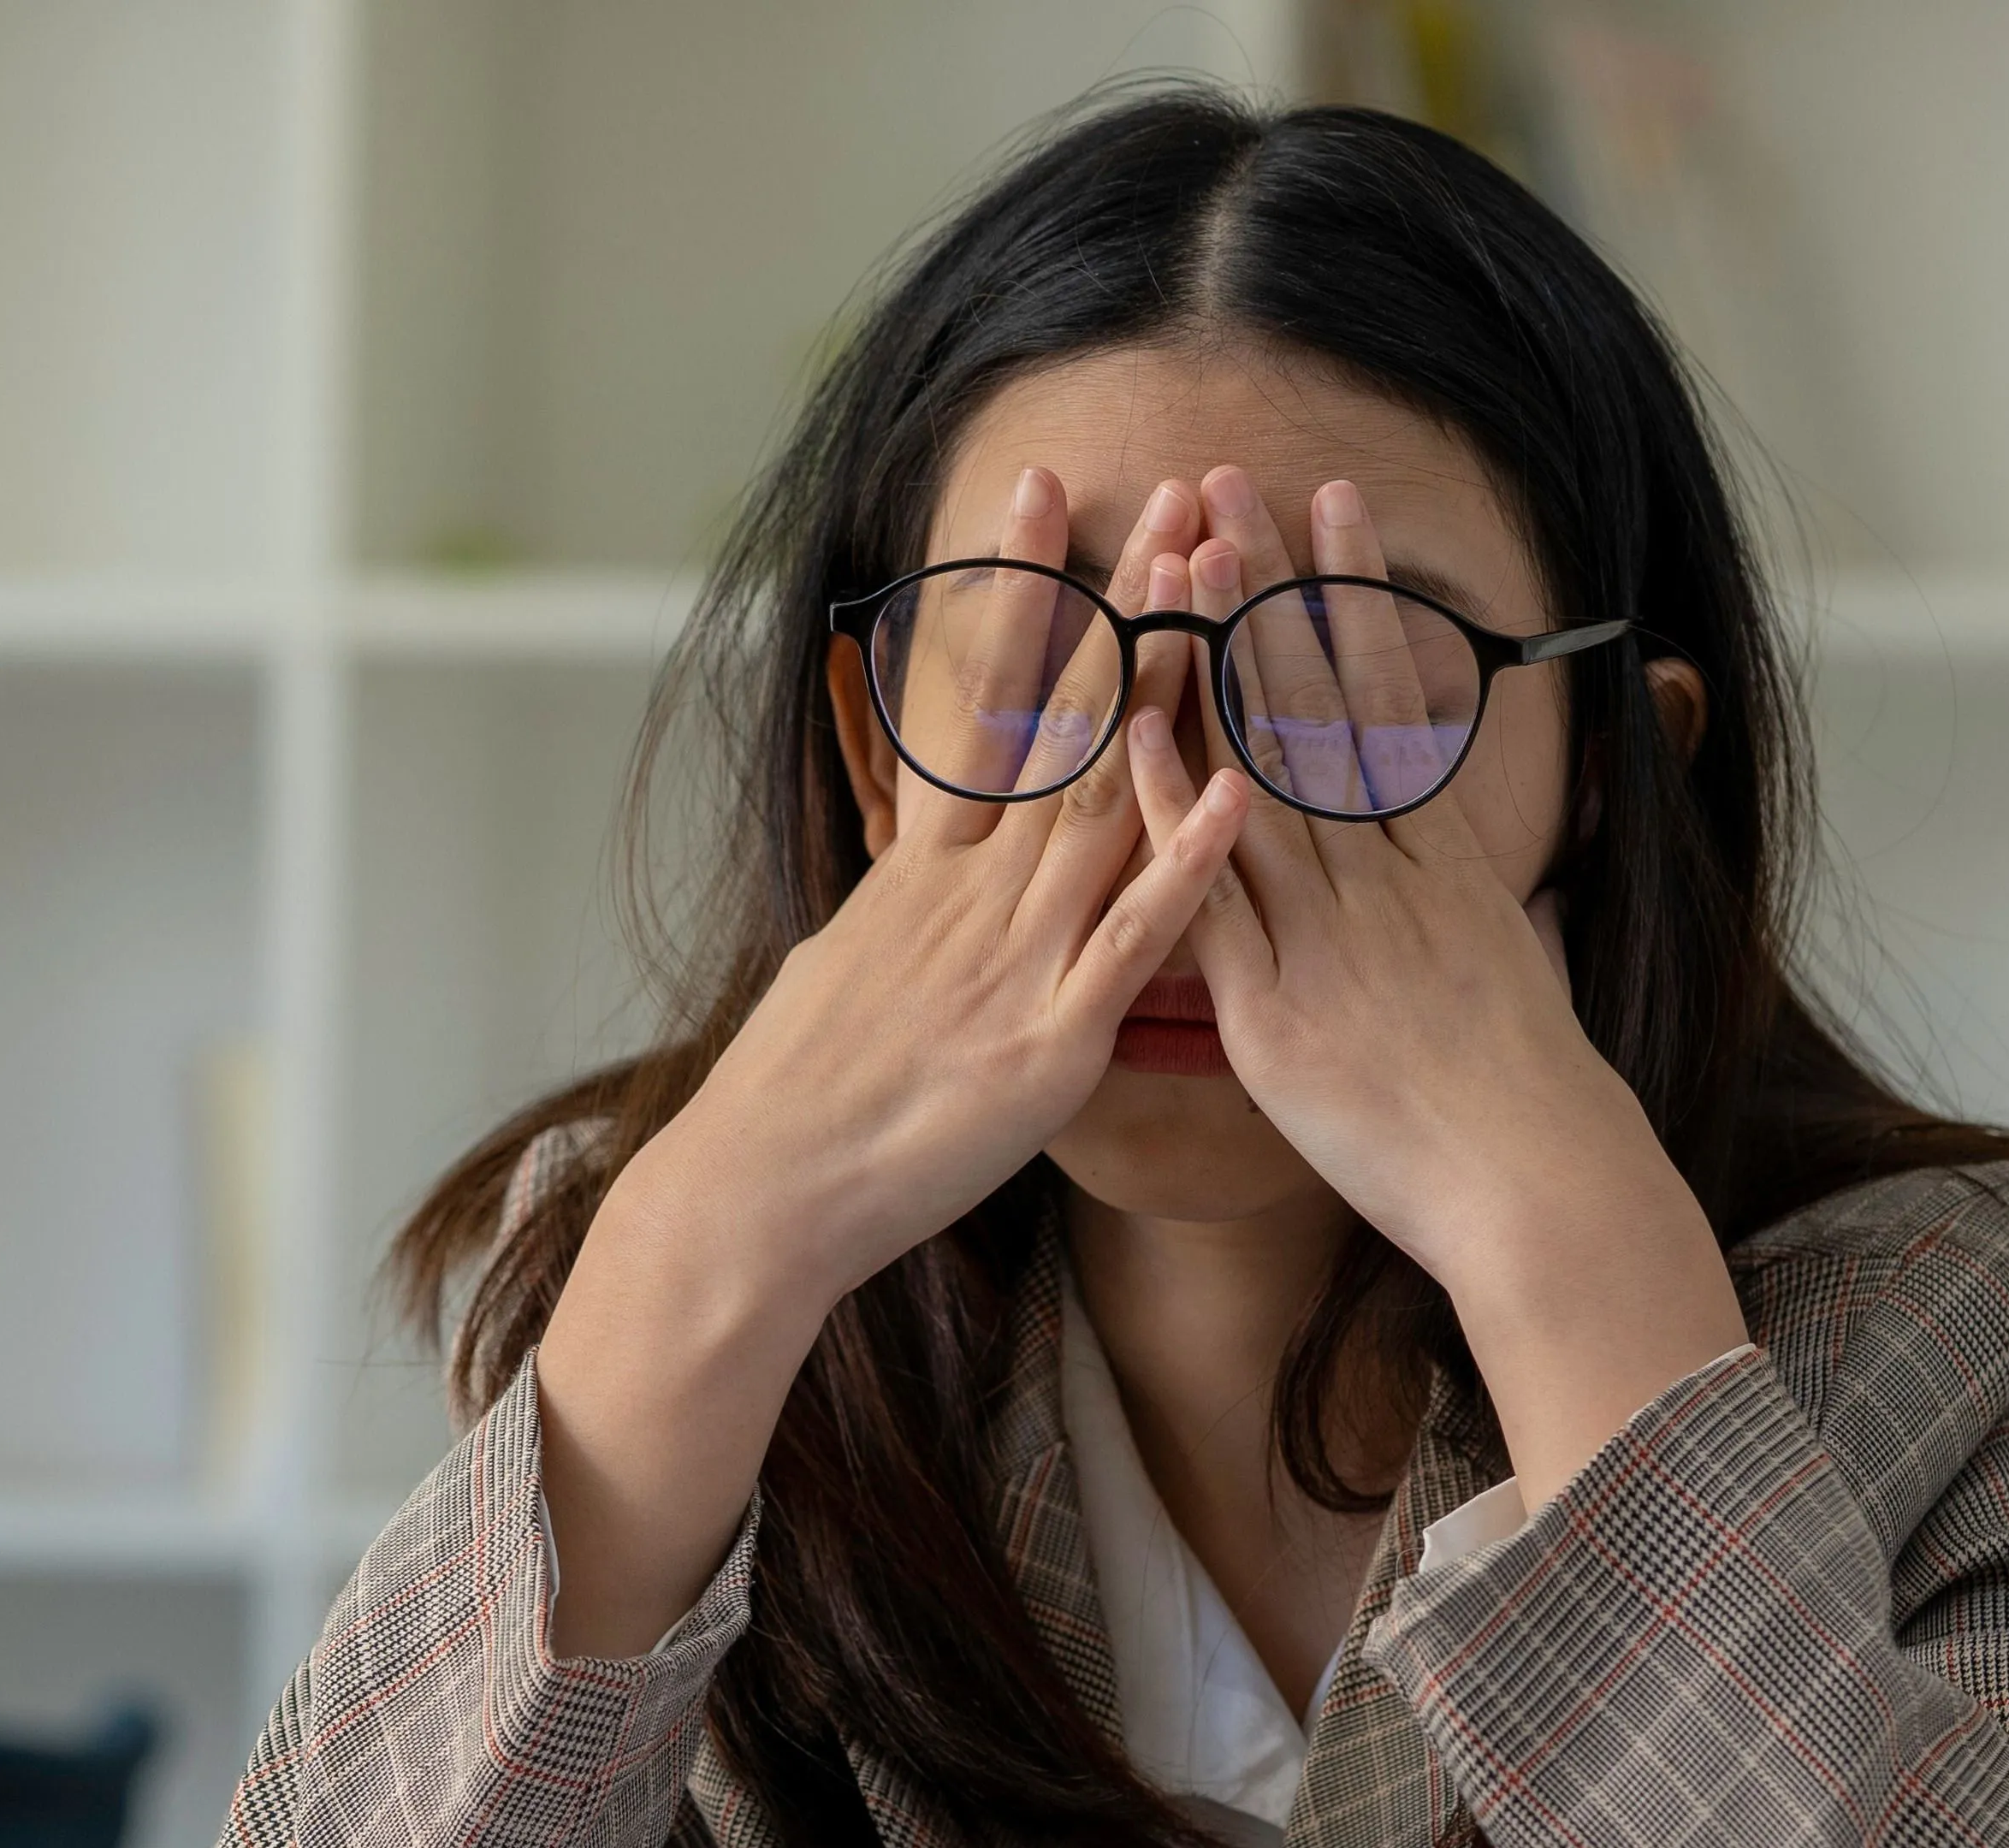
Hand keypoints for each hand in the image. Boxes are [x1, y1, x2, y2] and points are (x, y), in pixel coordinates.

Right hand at [529, 468, 1244, 1652]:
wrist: (762, 1191)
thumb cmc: (801, 1097)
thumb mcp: (846, 967)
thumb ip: (902, 909)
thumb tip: (910, 870)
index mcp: (927, 871)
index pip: (979, 699)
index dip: (1019, 592)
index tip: (1047, 494)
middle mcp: (973, 891)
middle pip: (1064, 719)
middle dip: (1125, 601)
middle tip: (1177, 495)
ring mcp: (1016, 955)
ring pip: (1109, 798)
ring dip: (1174, 689)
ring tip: (1223, 589)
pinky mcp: (1051, 1036)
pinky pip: (1136, 940)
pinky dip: (1192, 865)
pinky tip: (1246, 792)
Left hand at [1129, 466, 1747, 1500]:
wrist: (1535, 1185)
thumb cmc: (1527, 1096)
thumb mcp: (1515, 965)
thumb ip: (1474, 901)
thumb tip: (1471, 862)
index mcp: (1439, 860)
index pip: (1386, 697)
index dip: (1350, 597)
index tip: (1325, 506)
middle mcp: (1384, 876)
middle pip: (1318, 705)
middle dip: (1271, 590)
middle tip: (1230, 483)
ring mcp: (1328, 934)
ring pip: (1263, 770)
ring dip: (1218, 661)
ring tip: (1180, 558)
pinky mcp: (1277, 1006)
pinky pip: (1214, 894)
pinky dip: (1174, 812)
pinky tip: (1134, 733)